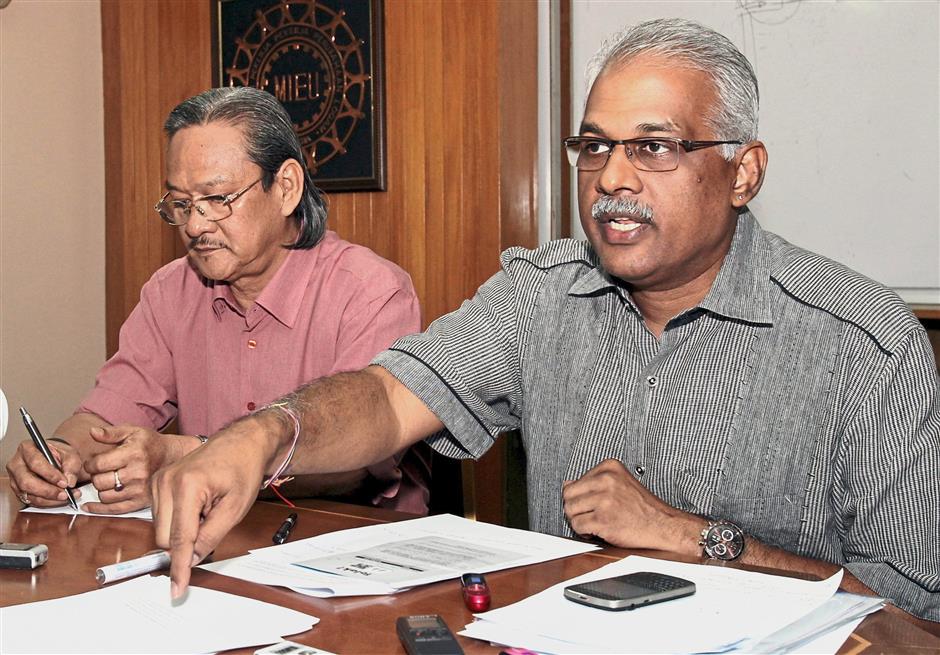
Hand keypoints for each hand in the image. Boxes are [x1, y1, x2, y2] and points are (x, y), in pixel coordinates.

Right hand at [6, 438, 82, 507]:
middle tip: (65, 494)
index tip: (64, 482)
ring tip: (66, 497)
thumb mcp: (70, 454)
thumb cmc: (59, 454)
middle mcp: (17, 464)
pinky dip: (47, 503)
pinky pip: (31, 501)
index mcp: (27, 449)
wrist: (55, 459)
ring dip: (49, 499)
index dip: (50, 474)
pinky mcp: (19, 491)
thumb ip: (71, 466)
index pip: (35, 462)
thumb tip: (69, 481)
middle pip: (27, 482)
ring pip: (28, 494)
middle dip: (48, 490)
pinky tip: (59, 500)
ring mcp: (15, 479)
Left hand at [82, 425, 187, 513]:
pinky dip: (100, 509)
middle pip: (100, 482)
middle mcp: (137, 473)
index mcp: (133, 454)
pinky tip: (90, 506)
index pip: (98, 464)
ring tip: (108, 481)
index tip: (92, 463)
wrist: (173, 457)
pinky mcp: (142, 501)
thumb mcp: (132, 432)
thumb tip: (92, 432)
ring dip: (101, 489)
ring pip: (105, 496)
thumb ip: (111, 433)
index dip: (89, 464)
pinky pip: (115, 509)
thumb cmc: (150, 444)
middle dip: (95, 476)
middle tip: (101, 472)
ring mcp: (140, 489)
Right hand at [151, 416, 277, 598]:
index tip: (176, 589)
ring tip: (207, 508)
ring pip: (162, 530)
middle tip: (213, 521)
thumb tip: (192, 560)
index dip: (179, 567)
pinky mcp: (157, 483)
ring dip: (183, 530)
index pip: (179, 538)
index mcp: (187, 486)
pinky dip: (179, 520)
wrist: (240, 443)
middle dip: (187, 542)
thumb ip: (212, 536)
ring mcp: (159, 481)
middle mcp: (166, 482)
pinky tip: (197, 505)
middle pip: (165, 538)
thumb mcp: (235, 508)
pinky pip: (161, 517)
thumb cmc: (242, 469)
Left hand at [562, 458, 701, 553]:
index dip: (581, 498)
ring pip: (570, 511)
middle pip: (568, 496)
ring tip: (596, 523)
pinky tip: (598, 531)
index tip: (593, 504)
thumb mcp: (621, 483)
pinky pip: (577, 526)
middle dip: (576, 509)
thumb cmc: (645, 508)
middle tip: (590, 516)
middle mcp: (606, 480)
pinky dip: (584, 532)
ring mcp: (604, 499)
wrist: (665, 526)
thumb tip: (567, 484)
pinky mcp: (603, 519)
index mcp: (610, 467)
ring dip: (580, 521)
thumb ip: (594, 482)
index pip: (574, 482)